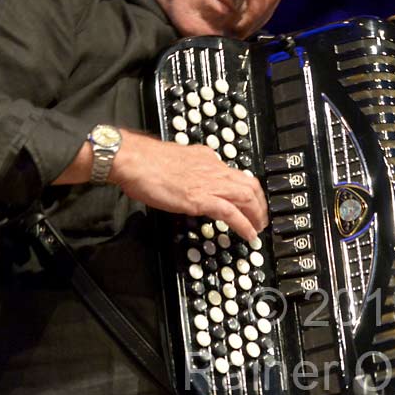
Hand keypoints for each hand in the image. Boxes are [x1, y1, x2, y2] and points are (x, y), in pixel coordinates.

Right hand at [109, 131, 267, 241]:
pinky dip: (243, 224)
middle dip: (259, 204)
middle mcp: (213, 169)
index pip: (237, 174)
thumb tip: (191, 180)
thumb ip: (189, 169)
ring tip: (258, 229)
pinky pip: (231, 213)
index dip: (248, 189)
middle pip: (249, 185)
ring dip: (256, 215)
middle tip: (261, 218)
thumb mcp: (176, 162)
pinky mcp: (201, 198)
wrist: (133, 160)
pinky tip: (248, 234)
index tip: (251, 200)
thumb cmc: (146, 162)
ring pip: (246, 198)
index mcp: (207, 159)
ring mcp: (209, 183)